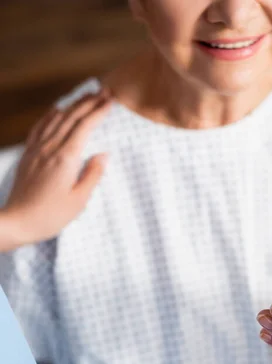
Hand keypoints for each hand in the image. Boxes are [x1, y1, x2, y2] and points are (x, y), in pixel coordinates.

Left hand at [0, 89, 110, 248]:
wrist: (17, 221)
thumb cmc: (50, 216)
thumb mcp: (78, 201)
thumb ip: (92, 175)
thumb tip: (103, 155)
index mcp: (65, 159)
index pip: (85, 127)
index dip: (98, 112)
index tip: (111, 101)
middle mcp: (50, 148)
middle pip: (71, 117)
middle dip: (89, 102)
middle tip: (103, 91)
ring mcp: (37, 149)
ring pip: (56, 118)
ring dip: (72, 105)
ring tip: (86, 96)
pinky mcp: (28, 154)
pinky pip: (40, 127)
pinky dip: (51, 115)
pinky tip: (57, 110)